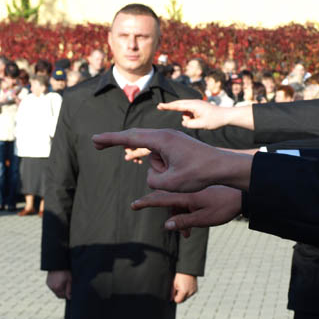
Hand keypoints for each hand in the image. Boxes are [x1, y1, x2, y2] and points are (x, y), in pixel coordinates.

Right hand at [46, 270, 71, 299]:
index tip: (70, 291)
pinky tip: (59, 282)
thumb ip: (69, 290)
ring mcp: (49, 285)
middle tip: (67, 288)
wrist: (57, 264)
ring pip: (55, 292)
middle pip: (58, 295)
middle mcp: (52, 288)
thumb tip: (69, 298)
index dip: (67, 295)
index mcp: (58, 288)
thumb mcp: (69, 280)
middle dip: (63, 294)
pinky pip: (52, 288)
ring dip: (59, 290)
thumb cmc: (65, 271)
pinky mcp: (47, 283)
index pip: (63, 297)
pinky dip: (56, 287)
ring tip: (63, 283)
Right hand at [94, 128, 250, 191]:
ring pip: (152, 157)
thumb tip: (151, 175)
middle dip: (116, 143)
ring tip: (180, 174)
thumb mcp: (171, 183)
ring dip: (160, 170)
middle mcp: (165, 135)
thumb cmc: (200, 173)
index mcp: (162, 140)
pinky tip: (180, 172)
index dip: (110, 140)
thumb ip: (153, 180)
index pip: (130, 138)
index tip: (95, 139)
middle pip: (135, 139)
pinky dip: (165, 169)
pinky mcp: (176, 145)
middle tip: (95, 144)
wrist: (223, 166)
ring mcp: (171, 138)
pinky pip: (161, 158)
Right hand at [132, 186, 242, 235]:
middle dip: (156, 205)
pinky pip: (184, 200)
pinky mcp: (198, 190)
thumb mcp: (205, 218)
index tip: (133, 205)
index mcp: (185, 196)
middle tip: (141, 207)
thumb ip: (185, 222)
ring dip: (176, 216)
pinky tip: (192, 228)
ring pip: (175, 201)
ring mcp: (191, 189)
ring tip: (186, 233)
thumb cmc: (225, 206)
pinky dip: (185, 212)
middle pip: (164, 197)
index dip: (145, 203)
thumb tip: (166, 226)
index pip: (159, 198)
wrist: (243, 193)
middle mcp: (186, 190)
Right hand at [157, 99, 237, 129]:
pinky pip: (190, 114)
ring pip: (185, 113)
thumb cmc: (215, 120)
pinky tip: (201, 121)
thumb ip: (189, 124)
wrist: (226, 116)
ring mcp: (196, 105)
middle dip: (170, 107)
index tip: (159, 106)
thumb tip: (184, 122)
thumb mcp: (201, 125)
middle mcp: (194, 103)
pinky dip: (191, 118)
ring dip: (188, 119)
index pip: (177, 106)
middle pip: (178, 106)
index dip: (167, 106)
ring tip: (200, 122)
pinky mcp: (198, 108)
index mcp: (193, 105)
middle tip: (159, 107)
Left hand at [172, 273, 197, 302]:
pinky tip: (186, 286)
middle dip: (179, 296)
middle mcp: (190, 293)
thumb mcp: (174, 284)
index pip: (178, 301)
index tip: (174, 292)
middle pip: (183, 300)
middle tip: (178, 288)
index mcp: (184, 292)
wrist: (188, 270)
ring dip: (184, 294)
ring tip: (182, 286)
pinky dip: (187, 292)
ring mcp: (193, 291)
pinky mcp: (196, 290)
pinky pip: (190, 294)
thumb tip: (171, 299)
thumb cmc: (180, 276)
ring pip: (186, 297)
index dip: (175, 297)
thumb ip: (172, 293)